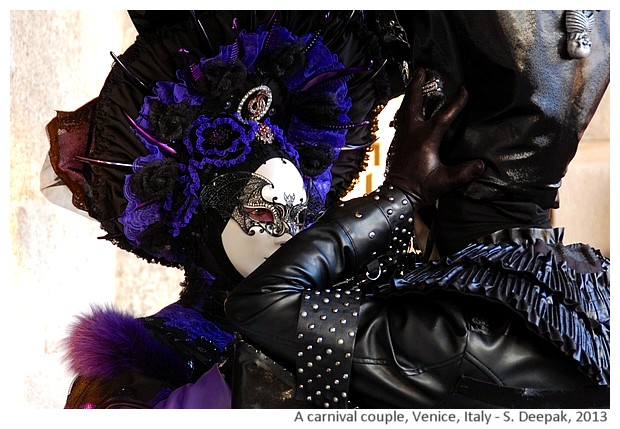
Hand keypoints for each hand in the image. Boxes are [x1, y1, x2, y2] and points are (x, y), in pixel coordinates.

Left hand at [384, 68, 483, 207]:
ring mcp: (403, 136)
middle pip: (413, 103)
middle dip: (417, 85)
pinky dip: (405, 109)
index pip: (444, 115)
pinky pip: (402, 119)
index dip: (456, 102)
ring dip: (410, 95)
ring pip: (405, 109)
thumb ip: (463, 173)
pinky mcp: (398, 142)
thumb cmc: (421, 188)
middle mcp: (412, 133)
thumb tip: (481, 165)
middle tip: (421, 70)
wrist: (398, 196)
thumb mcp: (444, 182)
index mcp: (426, 138)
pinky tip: (408, 108)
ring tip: (414, 83)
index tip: (464, 89)